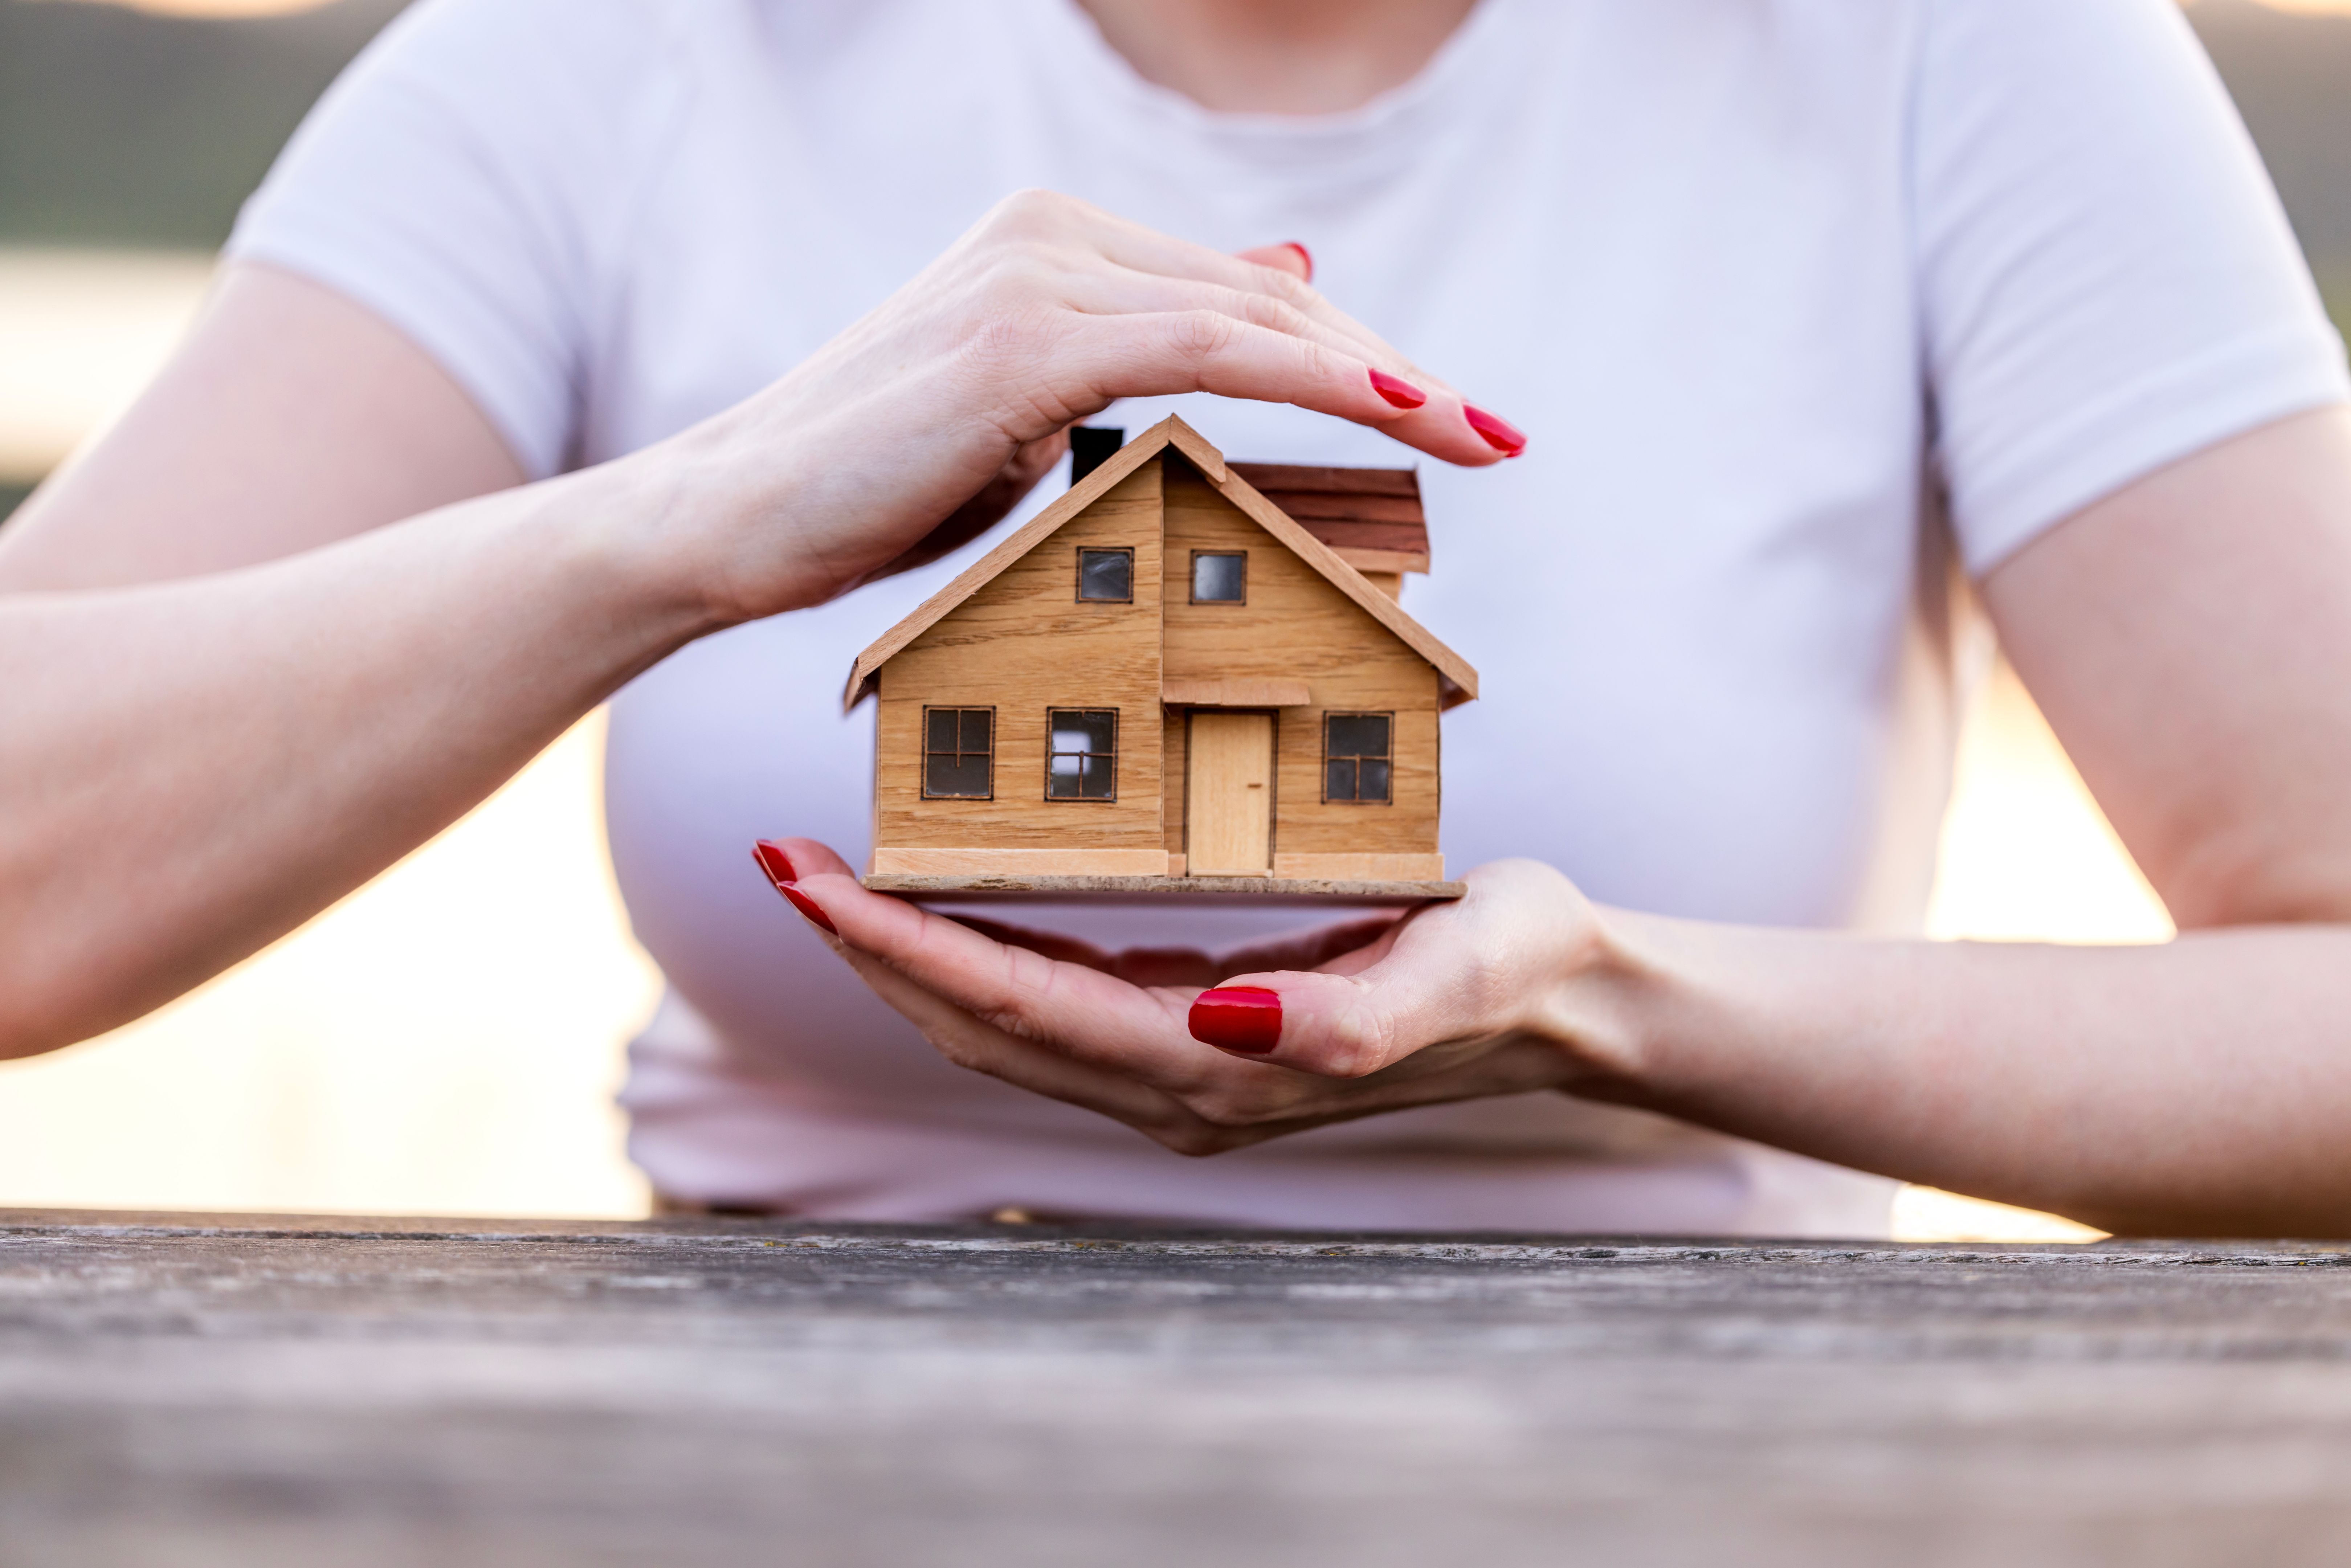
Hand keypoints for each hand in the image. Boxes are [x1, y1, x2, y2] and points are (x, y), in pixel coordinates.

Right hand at [638, 191, 1522, 623]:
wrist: (734, 518)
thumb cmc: (877, 487)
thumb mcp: (1033, 414)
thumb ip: (1147, 350)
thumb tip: (1279, 288)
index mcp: (1055, 245)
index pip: (1244, 297)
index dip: (1355, 356)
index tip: (1449, 416)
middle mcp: (1052, 232)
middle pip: (1270, 299)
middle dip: (1395, 369)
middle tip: (1498, 433)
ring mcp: (1035, 272)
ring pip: (1255, 317)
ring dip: (1383, 379)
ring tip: (1480, 434)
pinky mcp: (1021, 336)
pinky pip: (1206, 349)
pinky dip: (1311, 380)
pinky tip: (1397, 410)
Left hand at [750, 841, 1628, 1154]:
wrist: (1559, 1001)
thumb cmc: (1511, 965)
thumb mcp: (1454, 972)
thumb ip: (1349, 1019)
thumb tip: (1222, 1024)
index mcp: (1221, 1070)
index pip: (1024, 1012)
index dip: (910, 953)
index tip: (819, 889)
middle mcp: (1182, 1088)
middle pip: (984, 1027)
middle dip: (873, 954)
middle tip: (781, 866)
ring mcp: (1182, 1074)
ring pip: (1004, 1024)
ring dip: (909, 959)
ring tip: (828, 883)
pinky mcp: (1193, 1040)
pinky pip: (1053, 1007)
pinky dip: (979, 960)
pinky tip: (941, 910)